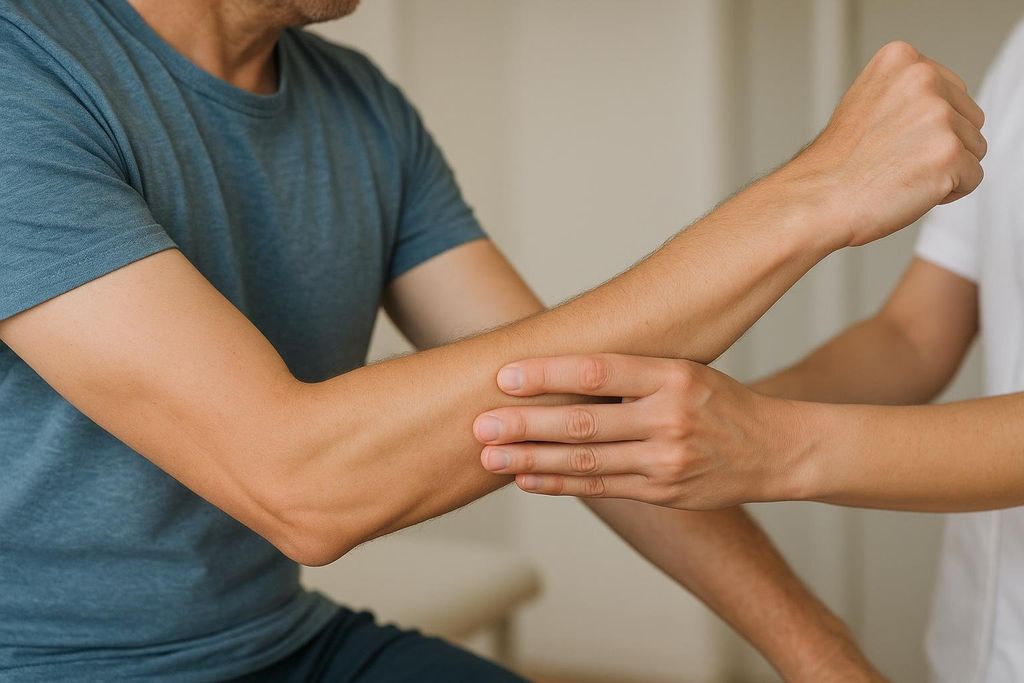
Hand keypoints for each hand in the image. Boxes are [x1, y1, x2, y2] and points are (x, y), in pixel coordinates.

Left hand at [472, 353, 811, 508]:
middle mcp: (669, 417)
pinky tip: (527, 479)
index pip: (597, 371)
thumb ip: (630, 374)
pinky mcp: (664, 492)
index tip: (504, 375)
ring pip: (586, 460)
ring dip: (532, 460)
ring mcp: (667, 460)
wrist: (777, 449)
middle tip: (480, 424)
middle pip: (583, 421)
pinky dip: (560, 484)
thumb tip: (558, 371)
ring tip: (490, 456)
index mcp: (672, 375)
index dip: (547, 374)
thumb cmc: (719, 403)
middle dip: (525, 425)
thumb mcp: (684, 371)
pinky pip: (602, 486)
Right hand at [780, 41, 985, 246]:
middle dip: (940, 145)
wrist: (814, 199)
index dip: (926, 126)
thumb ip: (908, 94)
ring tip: (897, 174)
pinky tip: (907, 189)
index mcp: (902, 58)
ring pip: (973, 149)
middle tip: (892, 159)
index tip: (889, 139)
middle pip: (970, 119)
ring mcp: (938, 116)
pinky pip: (972, 179)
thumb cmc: (836, 164)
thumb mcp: (868, 103)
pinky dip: (945, 193)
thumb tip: (941, 108)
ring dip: (942, 169)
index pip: (952, 93)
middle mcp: (923, 79)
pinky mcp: (948, 153)